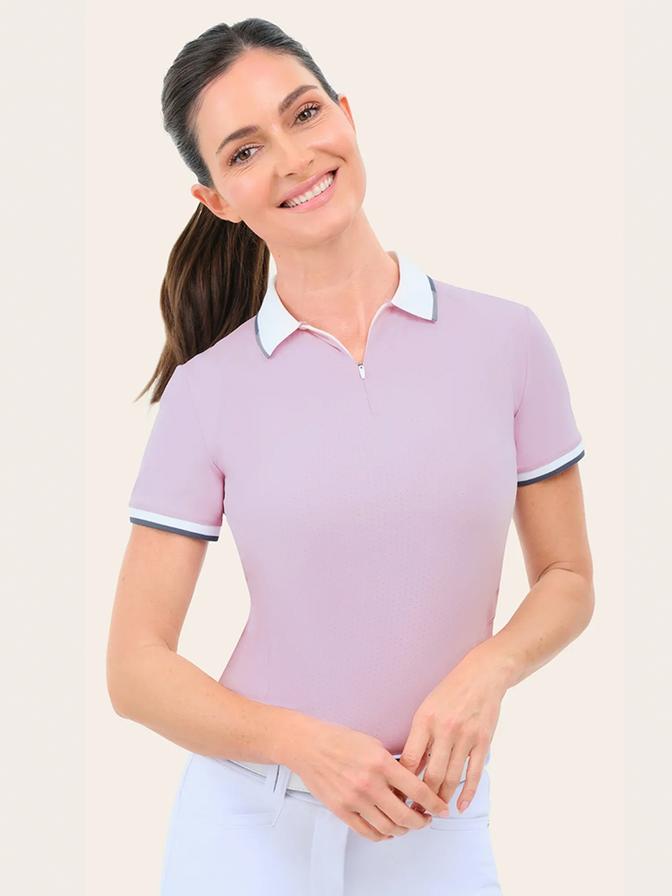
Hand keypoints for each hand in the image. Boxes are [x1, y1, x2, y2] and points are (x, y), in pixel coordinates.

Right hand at [290, 720, 450, 841]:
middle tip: (426, 820)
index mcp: (381, 763)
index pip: (417, 790)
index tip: (441, 809)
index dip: (434, 803)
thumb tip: (411, 785)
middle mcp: (370, 783)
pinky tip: (387, 830)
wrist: (309, 746)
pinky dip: (382, 835)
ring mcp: (355, 799)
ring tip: (407, 825)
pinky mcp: (342, 810)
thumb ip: (393, 765)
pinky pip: (367, 832)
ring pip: (389, 827)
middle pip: (406, 815)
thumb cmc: (339, 740)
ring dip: (403, 830)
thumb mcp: (374, 744)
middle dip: (422, 822)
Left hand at [398, 641, 510, 815]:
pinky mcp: (483, 742)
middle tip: (416, 812)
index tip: (398, 797)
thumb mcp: (426, 708)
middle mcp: (445, 729)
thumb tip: (409, 769)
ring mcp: (466, 737)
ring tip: (435, 812)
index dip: (403, 784)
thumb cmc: (449, 692)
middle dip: (422, 798)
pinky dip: (467, 793)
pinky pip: (474, 773)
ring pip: (452, 777)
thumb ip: (419, 738)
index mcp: (425, 720)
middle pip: (431, 775)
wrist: (482, 675)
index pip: (410, 760)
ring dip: (443, 799)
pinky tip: (459, 805)